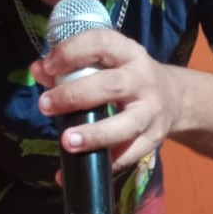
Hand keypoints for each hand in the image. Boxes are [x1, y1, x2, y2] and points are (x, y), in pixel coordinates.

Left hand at [31, 28, 179, 170]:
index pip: (101, 43)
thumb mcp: (106, 62)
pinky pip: (129, 154)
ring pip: (126, 124)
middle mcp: (142, 80)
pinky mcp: (153, 138)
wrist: (175, 97)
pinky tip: (78, 169)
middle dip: (75, 96)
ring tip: (67, 141)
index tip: (48, 66)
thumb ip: (69, 65)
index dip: (72, 52)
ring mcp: (150, 111)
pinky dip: (104, 164)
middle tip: (46, 106)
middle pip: (111, 86)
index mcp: (127, 53)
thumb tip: (37, 69)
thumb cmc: (127, 76)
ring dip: (95, 134)